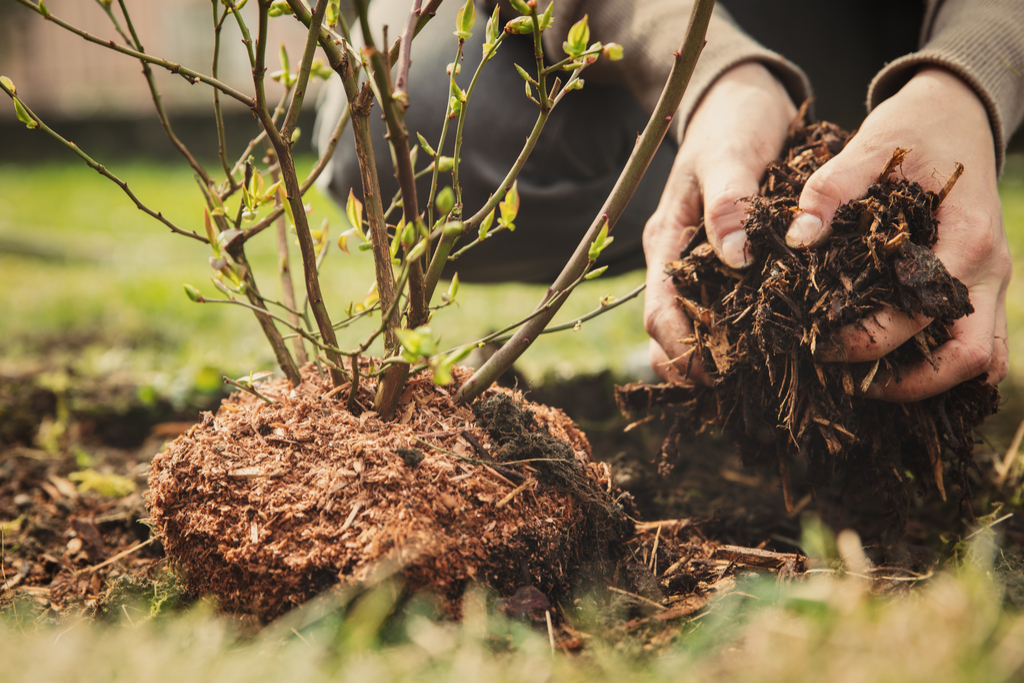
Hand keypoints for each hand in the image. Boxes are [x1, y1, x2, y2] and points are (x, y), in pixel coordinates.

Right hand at [643, 62, 795, 382]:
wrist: (742, 97)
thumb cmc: (733, 122)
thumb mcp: (731, 154)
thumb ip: (730, 203)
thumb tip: (735, 259)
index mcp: (667, 241)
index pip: (659, 310)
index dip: (678, 348)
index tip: (713, 373)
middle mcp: (678, 260)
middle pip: (670, 330)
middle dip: (693, 364)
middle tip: (734, 390)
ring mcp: (701, 262)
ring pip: (696, 325)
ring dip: (715, 355)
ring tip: (753, 381)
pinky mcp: (728, 260)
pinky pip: (726, 306)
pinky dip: (739, 333)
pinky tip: (769, 348)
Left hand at [785, 67, 1010, 400]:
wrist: (959, 113)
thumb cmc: (915, 130)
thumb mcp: (870, 146)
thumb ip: (831, 189)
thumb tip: (798, 238)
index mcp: (966, 239)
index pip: (920, 315)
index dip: (869, 340)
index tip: (819, 344)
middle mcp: (988, 269)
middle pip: (969, 358)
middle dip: (909, 383)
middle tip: (849, 383)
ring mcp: (992, 281)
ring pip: (981, 360)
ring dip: (931, 382)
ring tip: (869, 385)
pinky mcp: (981, 285)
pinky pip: (978, 343)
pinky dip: (944, 365)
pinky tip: (895, 368)